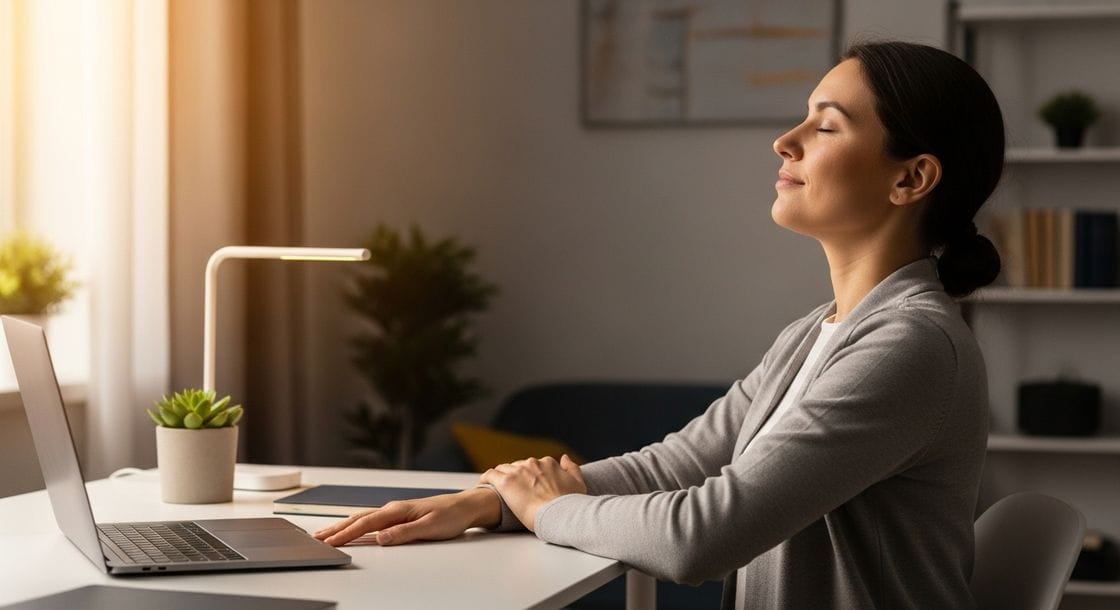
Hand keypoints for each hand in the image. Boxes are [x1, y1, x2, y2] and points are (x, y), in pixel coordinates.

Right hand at [312, 487, 499, 546]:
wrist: (466, 505)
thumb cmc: (451, 515)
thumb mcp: (430, 528)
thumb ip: (405, 533)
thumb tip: (382, 538)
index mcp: (398, 511)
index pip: (365, 524)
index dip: (346, 534)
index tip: (329, 541)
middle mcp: (393, 508)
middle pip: (358, 519)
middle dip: (336, 529)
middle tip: (316, 539)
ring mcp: (394, 511)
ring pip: (362, 518)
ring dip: (342, 526)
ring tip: (325, 533)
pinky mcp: (398, 515)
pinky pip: (371, 520)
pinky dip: (355, 524)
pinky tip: (350, 528)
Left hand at [478, 454, 585, 531]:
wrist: (558, 515)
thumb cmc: (569, 504)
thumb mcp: (578, 484)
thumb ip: (572, 468)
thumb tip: (564, 457)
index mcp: (548, 463)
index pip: (534, 465)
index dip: (530, 475)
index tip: (527, 485)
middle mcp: (532, 463)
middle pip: (518, 466)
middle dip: (515, 476)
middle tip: (514, 491)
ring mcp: (518, 472)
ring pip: (503, 469)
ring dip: (501, 477)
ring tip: (497, 488)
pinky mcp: (506, 482)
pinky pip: (490, 475)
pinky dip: (485, 479)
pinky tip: (483, 485)